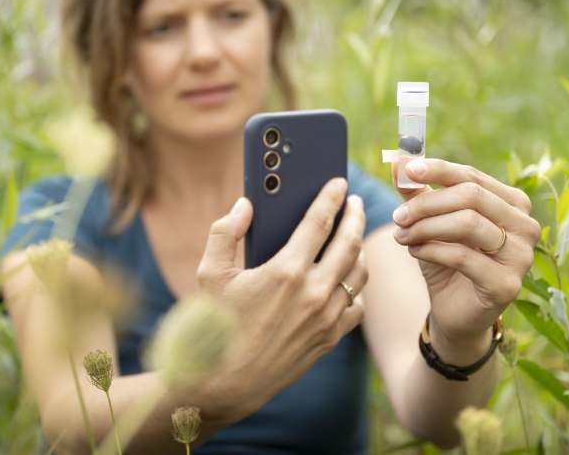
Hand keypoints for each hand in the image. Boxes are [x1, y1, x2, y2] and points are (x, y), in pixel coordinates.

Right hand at [195, 178, 367, 421]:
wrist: (224, 385)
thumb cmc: (213, 326)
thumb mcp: (209, 274)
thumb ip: (225, 232)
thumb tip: (245, 206)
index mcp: (285, 271)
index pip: (319, 223)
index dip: (331, 198)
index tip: (339, 183)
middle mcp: (313, 293)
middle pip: (349, 243)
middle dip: (355, 217)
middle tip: (353, 203)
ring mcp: (325, 318)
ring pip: (358, 274)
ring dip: (359, 250)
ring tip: (353, 237)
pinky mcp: (328, 340)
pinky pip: (356, 307)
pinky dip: (355, 288)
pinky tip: (346, 280)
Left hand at [390, 159, 539, 360]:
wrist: (454, 311)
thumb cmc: (446, 260)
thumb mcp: (430, 222)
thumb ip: (418, 192)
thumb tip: (398, 161)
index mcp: (513, 204)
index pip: (473, 177)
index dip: (438, 170)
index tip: (406, 169)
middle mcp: (526, 226)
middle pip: (471, 196)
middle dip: (427, 203)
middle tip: (398, 215)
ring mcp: (522, 257)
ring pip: (467, 223)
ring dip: (425, 226)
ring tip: (401, 234)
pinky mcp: (507, 285)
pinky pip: (463, 256)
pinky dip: (432, 250)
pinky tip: (414, 251)